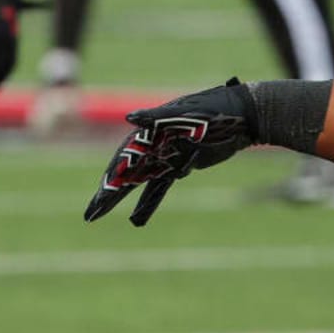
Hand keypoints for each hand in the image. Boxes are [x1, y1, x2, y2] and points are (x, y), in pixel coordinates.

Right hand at [83, 78, 256, 226]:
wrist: (243, 116)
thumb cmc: (214, 111)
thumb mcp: (187, 114)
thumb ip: (157, 117)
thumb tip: (130, 118)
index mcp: (151, 131)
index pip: (124, 158)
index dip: (110, 178)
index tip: (100, 197)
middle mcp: (153, 145)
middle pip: (125, 173)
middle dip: (107, 194)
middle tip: (90, 215)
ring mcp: (165, 157)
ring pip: (138, 183)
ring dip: (122, 200)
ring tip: (99, 216)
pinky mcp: (180, 166)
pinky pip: (158, 188)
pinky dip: (148, 203)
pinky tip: (136, 221)